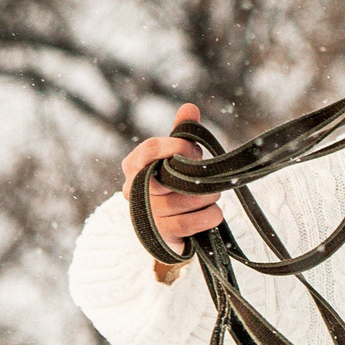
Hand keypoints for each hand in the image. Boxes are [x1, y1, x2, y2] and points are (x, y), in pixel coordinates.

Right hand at [121, 102, 223, 256]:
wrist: (164, 229)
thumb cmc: (170, 186)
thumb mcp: (173, 158)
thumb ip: (181, 134)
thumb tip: (190, 108)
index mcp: (133, 165)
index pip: (151, 148)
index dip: (178, 147)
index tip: (195, 151)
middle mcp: (132, 190)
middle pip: (173, 176)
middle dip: (197, 176)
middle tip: (207, 178)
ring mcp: (146, 216)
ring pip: (189, 200)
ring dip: (208, 197)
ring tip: (208, 196)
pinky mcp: (162, 236)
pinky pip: (196, 221)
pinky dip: (211, 215)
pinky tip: (211, 213)